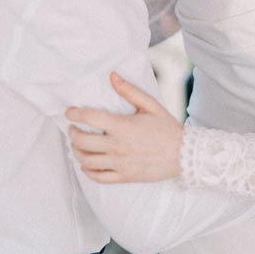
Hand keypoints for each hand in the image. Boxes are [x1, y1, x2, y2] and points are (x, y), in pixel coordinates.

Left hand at [66, 74, 183, 182]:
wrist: (185, 154)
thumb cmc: (167, 128)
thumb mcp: (150, 105)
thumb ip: (129, 90)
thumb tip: (112, 76)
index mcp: (123, 126)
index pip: (89, 118)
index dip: (74, 114)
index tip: (69, 112)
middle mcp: (118, 146)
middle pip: (82, 142)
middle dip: (72, 134)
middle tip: (73, 129)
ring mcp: (120, 164)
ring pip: (87, 161)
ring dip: (77, 152)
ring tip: (77, 145)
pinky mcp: (125, 177)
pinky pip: (98, 177)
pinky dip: (87, 171)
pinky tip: (86, 164)